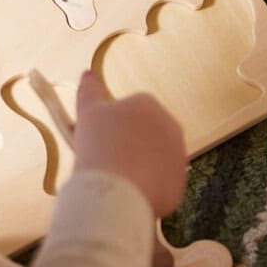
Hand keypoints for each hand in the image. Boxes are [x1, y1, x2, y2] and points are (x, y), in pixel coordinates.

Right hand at [72, 71, 187, 216]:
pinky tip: (128, 193)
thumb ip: (89, 90)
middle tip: (106, 158)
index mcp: (148, 103)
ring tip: (116, 178)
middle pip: (144, 133)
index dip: (111, 125)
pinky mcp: (180, 183)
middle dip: (128, 143)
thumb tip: (88, 73)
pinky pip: (160, 181)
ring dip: (138, 165)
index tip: (99, 139)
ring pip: (153, 158)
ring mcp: (178, 155)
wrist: (116, 193)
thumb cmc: (99, 147)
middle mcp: (170, 125)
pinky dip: (146, 186)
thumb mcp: (87, 112)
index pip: (129, 110)